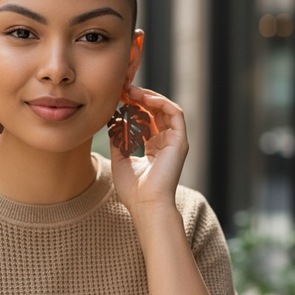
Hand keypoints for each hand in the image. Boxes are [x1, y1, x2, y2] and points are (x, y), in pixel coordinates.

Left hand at [109, 84, 188, 217]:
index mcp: (154, 149)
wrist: (146, 205)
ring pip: (166, 109)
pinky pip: (175, 113)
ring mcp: (175, 141)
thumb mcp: (120, 161)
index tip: (119, 98)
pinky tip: (145, 98)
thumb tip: (114, 122)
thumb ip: (119, 141)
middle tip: (124, 89)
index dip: (134, 107)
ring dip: (149, 96)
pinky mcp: (180, 141)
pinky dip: (161, 102)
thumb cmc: (133, 191)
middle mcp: (166, 143)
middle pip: (156, 112)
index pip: (146, 121)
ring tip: (132, 90)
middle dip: (140, 98)